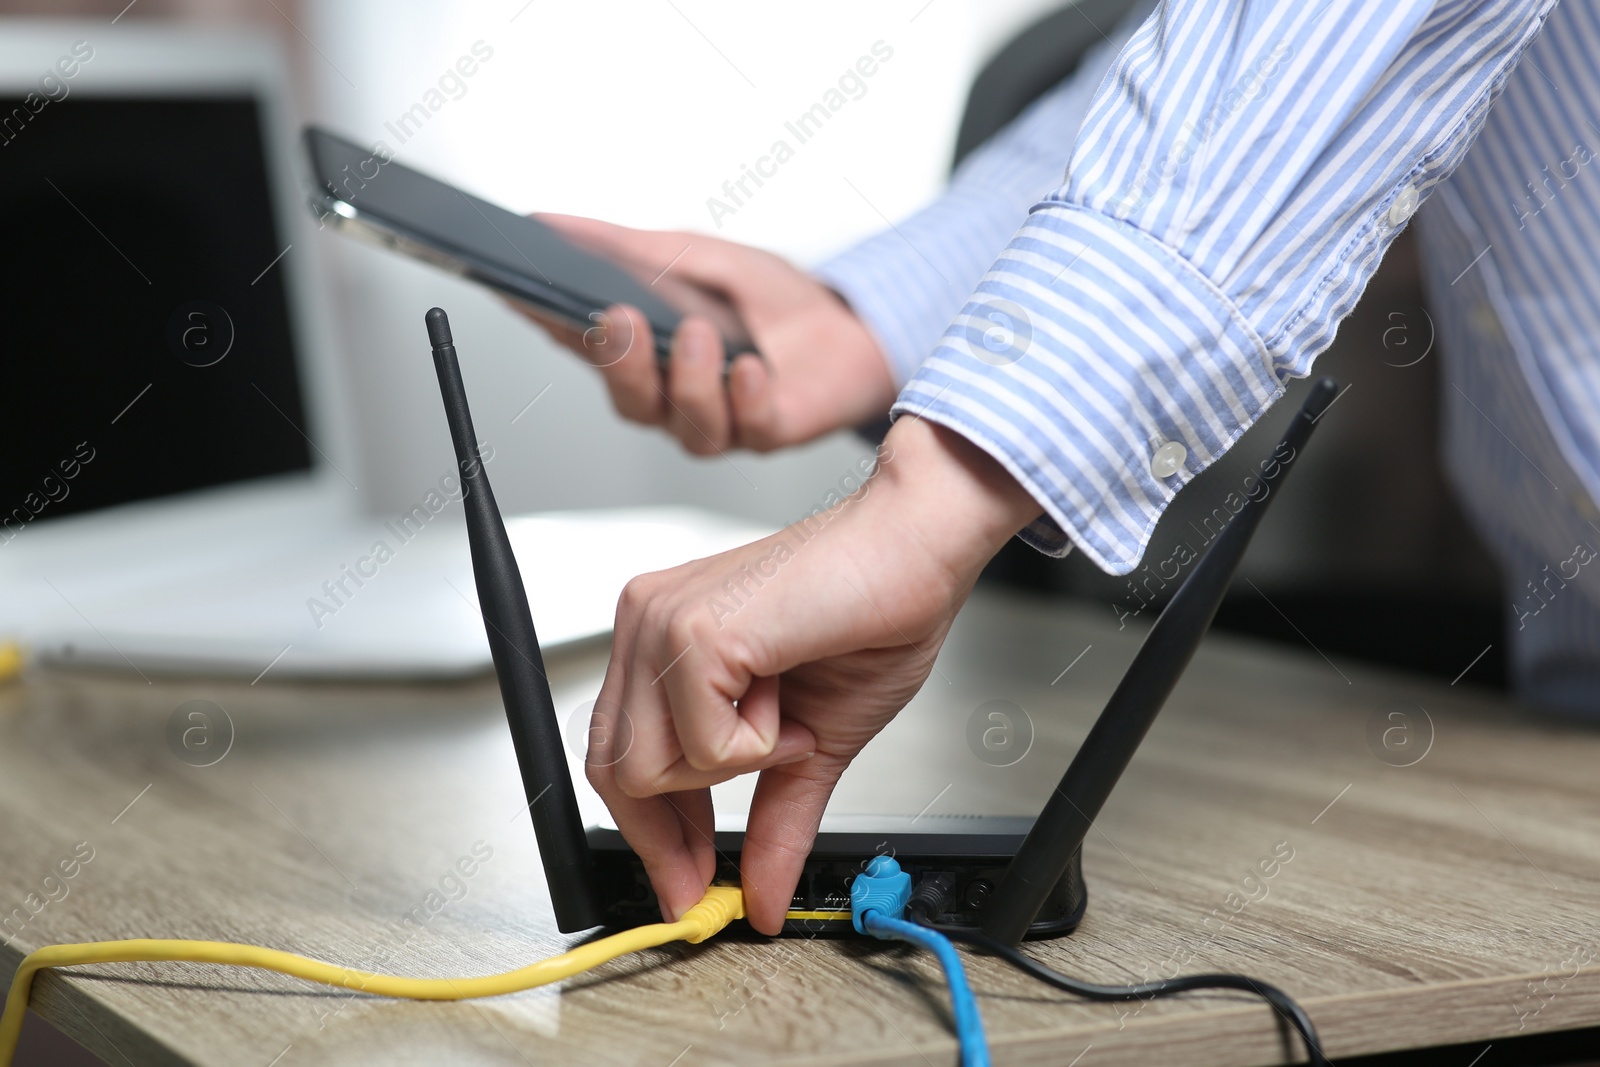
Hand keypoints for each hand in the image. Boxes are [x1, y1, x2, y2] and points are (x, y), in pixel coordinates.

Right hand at [509, 214, 895, 452]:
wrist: (852, 323)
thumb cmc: (771, 297)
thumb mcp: (693, 253)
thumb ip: (623, 246)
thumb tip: (547, 222)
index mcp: (645, 355)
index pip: (582, 347)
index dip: (550, 326)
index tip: (527, 295)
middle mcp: (674, 397)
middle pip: (628, 400)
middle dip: (620, 363)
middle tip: (617, 321)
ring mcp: (720, 420)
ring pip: (684, 422)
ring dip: (688, 379)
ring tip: (697, 333)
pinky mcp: (768, 432)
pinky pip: (748, 427)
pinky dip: (745, 397)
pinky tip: (750, 367)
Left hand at [585, 418, 1039, 932]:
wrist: (915, 551)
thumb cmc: (870, 616)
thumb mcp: (811, 744)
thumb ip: (775, 819)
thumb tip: (763, 901)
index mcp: (660, 638)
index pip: (615, 755)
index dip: (647, 834)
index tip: (686, 888)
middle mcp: (647, 622)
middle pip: (614, 770)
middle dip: (671, 832)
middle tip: (722, 866)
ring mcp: (662, 623)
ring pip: (647, 768)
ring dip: (732, 771)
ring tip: (788, 725)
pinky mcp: (695, 633)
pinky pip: (702, 747)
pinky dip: (757, 747)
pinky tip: (790, 700)